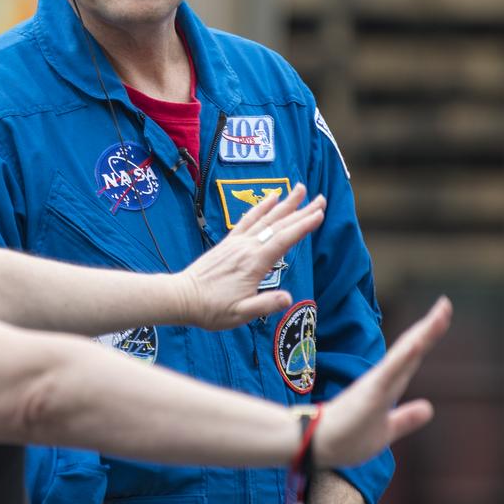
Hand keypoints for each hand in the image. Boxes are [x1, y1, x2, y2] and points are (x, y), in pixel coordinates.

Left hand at [179, 184, 325, 330]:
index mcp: (254, 264)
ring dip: (285, 203)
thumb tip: (288, 299)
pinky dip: (260, 207)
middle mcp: (246, 248)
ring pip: (265, 218)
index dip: (303, 226)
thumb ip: (265, 305)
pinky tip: (270, 198)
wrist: (181, 297)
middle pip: (279, 225)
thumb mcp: (240, 314)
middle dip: (302, 211)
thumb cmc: (211, 309)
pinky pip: (247, 220)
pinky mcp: (228, 243)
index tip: (319, 214)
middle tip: (321, 198)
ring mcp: (237, 243)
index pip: (284, 240)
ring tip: (299, 189)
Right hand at [313, 296, 451, 467]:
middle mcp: (384, 379)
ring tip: (441, 313)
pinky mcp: (370, 394)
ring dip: (423, 334)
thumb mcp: (385, 431)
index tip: (443, 312)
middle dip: (431, 326)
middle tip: (446, 303)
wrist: (318, 447)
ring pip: (405, 354)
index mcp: (388, 386)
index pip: (412, 355)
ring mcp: (377, 384)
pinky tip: (417, 344)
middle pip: (412, 348)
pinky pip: (390, 373)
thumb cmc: (347, 438)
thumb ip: (406, 418)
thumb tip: (429, 408)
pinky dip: (404, 357)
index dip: (429, 334)